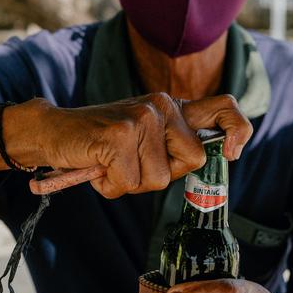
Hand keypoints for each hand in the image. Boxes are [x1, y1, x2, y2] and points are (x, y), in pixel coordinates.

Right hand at [31, 92, 251, 198]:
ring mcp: (141, 118)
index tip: (231, 153)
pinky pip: (129, 182)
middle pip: (192, 160)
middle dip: (163, 174)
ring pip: (158, 179)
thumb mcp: (142, 136)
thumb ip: (172, 143)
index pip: (224, 107)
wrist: (54, 132)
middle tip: (133, 165)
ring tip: (110, 165)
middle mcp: (161, 106)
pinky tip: (98, 168)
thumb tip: (214, 158)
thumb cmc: (100, 143)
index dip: (238, 130)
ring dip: (131, 183)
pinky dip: (111, 186)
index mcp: (172, 107)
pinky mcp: (118, 135)